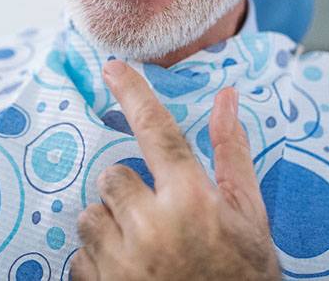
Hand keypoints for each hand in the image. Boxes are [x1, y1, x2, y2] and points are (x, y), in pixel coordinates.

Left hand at [71, 61, 279, 280]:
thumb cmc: (243, 277)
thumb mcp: (249, 217)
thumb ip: (232, 154)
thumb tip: (226, 97)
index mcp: (192, 201)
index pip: (158, 130)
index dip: (134, 93)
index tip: (113, 68)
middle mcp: (153, 226)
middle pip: (112, 177)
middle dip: (129, 193)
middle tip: (157, 220)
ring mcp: (122, 261)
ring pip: (90, 216)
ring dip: (111, 228)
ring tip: (145, 252)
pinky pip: (80, 257)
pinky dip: (99, 263)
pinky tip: (131, 277)